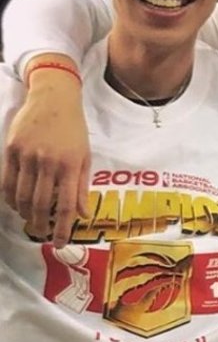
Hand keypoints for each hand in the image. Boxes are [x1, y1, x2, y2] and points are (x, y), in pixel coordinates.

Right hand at [1, 60, 90, 246]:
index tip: (60, 242)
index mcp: (70, 166)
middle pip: (42, 204)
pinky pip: (7, 181)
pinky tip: (15, 205)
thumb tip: (83, 214)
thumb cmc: (73, 130)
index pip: (67, 205)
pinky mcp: (11, 149)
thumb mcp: (85, 157)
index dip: (63, 228)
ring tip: (30, 220)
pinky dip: (10, 197)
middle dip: (40, 225)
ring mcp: (27, 156)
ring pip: (22, 195)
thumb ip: (82, 186)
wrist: (53, 98)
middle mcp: (48, 163)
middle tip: (41, 234)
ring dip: (25, 213)